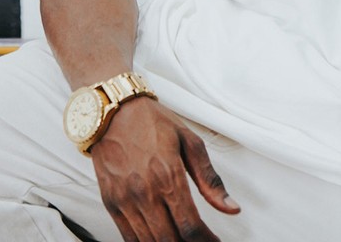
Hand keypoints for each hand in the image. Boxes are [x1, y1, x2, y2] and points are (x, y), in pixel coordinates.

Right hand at [90, 96, 240, 241]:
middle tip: (200, 241)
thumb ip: (209, 179)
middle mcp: (145, 192)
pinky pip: (128, 238)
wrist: (114, 111)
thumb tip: (230, 207)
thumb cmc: (151, 122)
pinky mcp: (111, 203)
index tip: (213, 241)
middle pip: (170, 240)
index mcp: (168, 176)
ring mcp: (125, 200)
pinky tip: (159, 239)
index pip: (190, 226)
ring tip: (182, 240)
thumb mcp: (189, 141)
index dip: (206, 241)